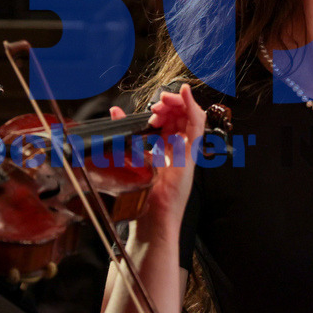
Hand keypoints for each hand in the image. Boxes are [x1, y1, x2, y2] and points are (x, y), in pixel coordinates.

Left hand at [110, 84, 204, 228]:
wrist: (150, 218)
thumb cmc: (142, 196)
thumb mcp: (129, 155)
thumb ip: (126, 133)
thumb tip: (115, 112)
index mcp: (167, 148)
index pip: (173, 119)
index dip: (165, 108)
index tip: (153, 105)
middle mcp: (180, 148)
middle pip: (183, 115)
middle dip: (171, 102)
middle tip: (158, 102)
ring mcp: (187, 151)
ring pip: (192, 116)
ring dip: (180, 102)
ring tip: (165, 100)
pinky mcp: (190, 155)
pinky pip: (197, 126)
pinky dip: (192, 108)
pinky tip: (185, 95)